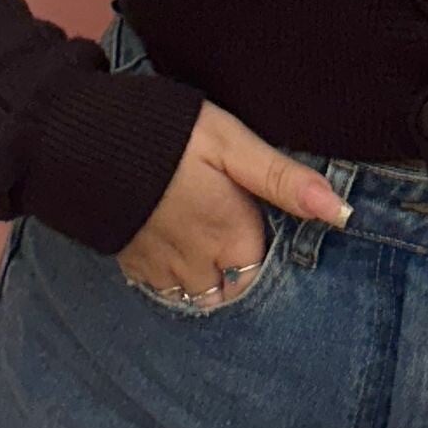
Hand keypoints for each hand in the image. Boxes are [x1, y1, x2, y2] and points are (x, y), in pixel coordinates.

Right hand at [115, 98, 349, 306]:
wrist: (87, 143)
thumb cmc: (170, 135)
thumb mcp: (234, 145)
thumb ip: (283, 180)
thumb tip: (340, 213)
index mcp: (234, 238)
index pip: (267, 267)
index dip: (269, 246)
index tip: (265, 220)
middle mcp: (201, 266)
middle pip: (233, 288)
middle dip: (239, 270)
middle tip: (235, 227)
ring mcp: (162, 271)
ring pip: (197, 292)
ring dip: (206, 275)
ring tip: (205, 234)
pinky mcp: (131, 264)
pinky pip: (162, 286)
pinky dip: (172, 272)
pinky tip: (171, 237)